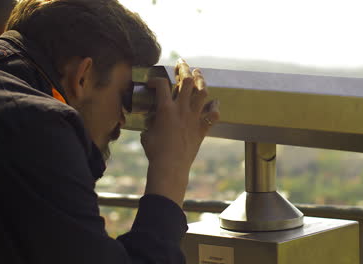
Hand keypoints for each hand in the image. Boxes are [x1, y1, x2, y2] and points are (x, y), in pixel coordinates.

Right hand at [141, 59, 219, 206]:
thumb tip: (151, 123)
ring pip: (202, 93)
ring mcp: (194, 118)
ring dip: (201, 81)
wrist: (171, 167)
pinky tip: (215, 103)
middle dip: (184, 69)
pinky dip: (215, 107)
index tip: (152, 83)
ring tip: (198, 74)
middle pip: (187, 82)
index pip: (161, 85)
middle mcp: (181, 110)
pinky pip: (213, 114)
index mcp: (165, 109)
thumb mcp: (147, 134)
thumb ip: (151, 124)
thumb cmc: (155, 152)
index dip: (155, 80)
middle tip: (182, 64)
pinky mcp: (202, 129)